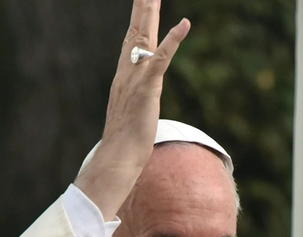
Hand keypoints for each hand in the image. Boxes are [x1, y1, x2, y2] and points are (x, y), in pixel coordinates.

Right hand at [74, 0, 190, 219]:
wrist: (118, 155)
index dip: (137, 20)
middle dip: (142, 8)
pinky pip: (162, 58)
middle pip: (136, 31)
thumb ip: (136, 101)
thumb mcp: (132, 112)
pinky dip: (173, 40)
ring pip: (145, 37)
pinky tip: (184, 24)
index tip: (142, 2)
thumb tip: (139, 103)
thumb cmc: (125, 140)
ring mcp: (136, 77)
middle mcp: (127, 71)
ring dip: (151, 13)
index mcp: (124, 75)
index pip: (130, 41)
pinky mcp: (148, 87)